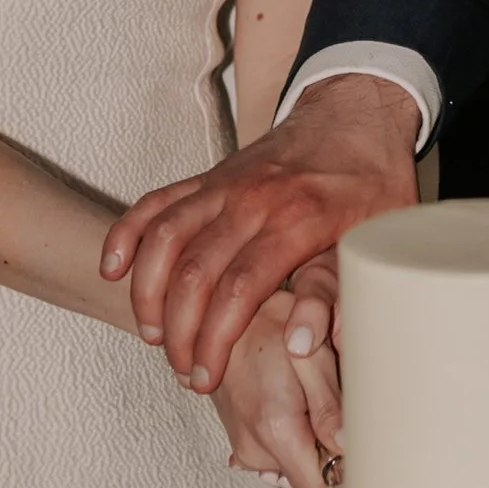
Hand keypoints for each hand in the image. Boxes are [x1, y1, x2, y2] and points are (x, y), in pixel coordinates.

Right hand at [99, 73, 420, 387]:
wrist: (357, 112)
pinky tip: (113, 270)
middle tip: (183, 371)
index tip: (206, 376)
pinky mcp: (209, 177)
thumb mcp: (375, 240)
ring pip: (163, 237)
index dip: (214, 340)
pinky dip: (127, 234)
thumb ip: (340, 293)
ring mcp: (223, 184)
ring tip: (151, 335)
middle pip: (192, 272)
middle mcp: (251, 200)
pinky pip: (155, 203)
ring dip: (147, 292)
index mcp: (295, 220)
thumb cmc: (371, 184)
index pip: (237, 290)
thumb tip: (306, 345)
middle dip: (178, 332)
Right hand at [211, 292, 345, 487]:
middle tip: (336, 414)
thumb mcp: (310, 356)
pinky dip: (294, 439)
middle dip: (332, 458)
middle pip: (312, 482)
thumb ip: (330, 406)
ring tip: (310, 401)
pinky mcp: (241, 446)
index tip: (363, 468)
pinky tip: (293, 406)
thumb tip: (349, 449)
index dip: (346, 485)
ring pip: (298, 469)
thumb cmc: (266, 325)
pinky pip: (281, 457)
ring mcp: (245, 450)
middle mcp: (256, 450)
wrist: (222, 316)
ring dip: (313, 445)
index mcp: (277, 431)